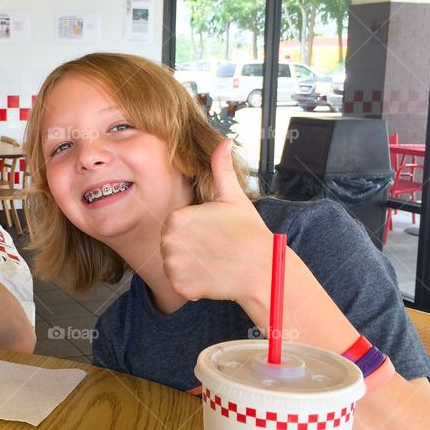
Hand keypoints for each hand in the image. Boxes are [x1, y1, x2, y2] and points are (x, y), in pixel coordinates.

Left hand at [160, 139, 272, 304]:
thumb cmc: (247, 232)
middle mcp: (168, 242)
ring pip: (175, 266)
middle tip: (215, 249)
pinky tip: (212, 277)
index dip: (195, 231)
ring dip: (191, 267)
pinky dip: (193, 285)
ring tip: (214, 262)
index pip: (176, 226)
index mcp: (175, 218)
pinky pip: (180, 285)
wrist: (262, 269)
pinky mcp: (180, 287)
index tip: (213, 234)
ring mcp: (173, 266)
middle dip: (190, 249)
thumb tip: (224, 141)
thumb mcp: (232, 197)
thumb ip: (221, 168)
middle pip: (172, 246)